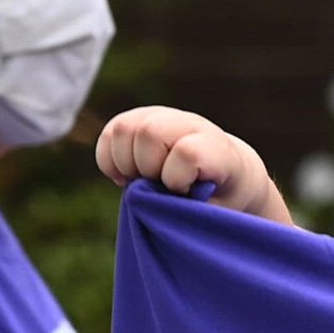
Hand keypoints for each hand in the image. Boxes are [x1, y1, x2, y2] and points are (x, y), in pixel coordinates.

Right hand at [95, 106, 293, 225]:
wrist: (224, 179)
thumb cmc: (218, 202)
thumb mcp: (213, 214)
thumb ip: (186, 211)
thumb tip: (150, 204)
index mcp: (216, 149)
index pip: (186, 152)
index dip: (175, 179)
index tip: (183, 193)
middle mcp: (189, 125)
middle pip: (148, 132)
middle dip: (145, 168)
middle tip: (157, 188)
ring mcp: (163, 118)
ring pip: (123, 129)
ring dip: (124, 164)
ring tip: (140, 183)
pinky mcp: (139, 120)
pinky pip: (109, 134)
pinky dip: (109, 161)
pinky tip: (127, 177)